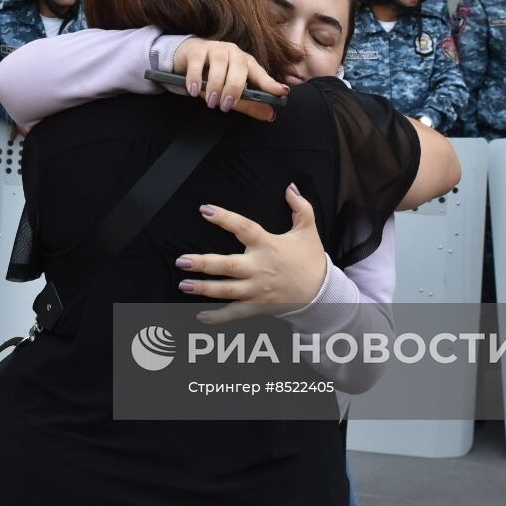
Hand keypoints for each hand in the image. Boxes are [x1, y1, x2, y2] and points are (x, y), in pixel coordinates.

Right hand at [173, 38, 288, 122]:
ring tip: (211, 101)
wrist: (188, 59)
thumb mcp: (231, 93)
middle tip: (226, 106)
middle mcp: (233, 53)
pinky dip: (195, 78)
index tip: (282, 92)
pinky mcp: (197, 50)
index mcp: (246, 63)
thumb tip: (270, 114)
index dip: (270, 83)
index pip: (260, 73)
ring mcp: (215, 48)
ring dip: (215, 85)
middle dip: (234, 88)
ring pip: (219, 63)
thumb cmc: (213, 76)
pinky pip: (198, 62)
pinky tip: (193, 90)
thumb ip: (249, 104)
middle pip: (239, 66)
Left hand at [177, 184, 327, 323]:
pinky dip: (218, 317)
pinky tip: (200, 316)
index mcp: (268, 245)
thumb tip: (290, 187)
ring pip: (227, 290)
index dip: (224, 218)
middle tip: (182, 261)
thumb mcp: (308, 230)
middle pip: (228, 266)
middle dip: (203, 264)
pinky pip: (236, 313)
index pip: (243, 227)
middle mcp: (260, 268)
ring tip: (184, 284)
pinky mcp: (259, 306)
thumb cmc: (311, 260)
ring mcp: (258, 290)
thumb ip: (300, 207)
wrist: (323, 293)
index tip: (205, 210)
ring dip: (204, 289)